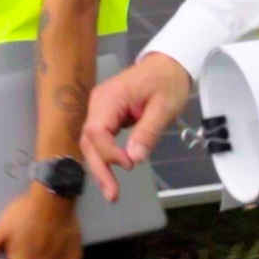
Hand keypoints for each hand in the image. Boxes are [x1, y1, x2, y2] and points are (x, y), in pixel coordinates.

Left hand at [0, 186, 83, 258]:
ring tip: (41, 234)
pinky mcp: (74, 256)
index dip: (6, 256)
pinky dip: (60, 252)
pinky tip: (56, 237)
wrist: (53, 197)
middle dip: (25, 255)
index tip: (10, 240)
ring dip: (42, 255)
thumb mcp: (0, 231)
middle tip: (26, 234)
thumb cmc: (24, 213)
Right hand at [80, 52, 192, 201]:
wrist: (169, 64)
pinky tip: (110, 175)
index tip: (129, 165)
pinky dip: (105, 157)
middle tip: (112, 194)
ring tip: (111, 191)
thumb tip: (134, 158)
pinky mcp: (106, 115)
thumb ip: (147, 132)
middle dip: (99, 168)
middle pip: (89, 140)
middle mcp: (99, 103)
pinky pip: (100, 139)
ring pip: (91, 143)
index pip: (97, 130)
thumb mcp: (163, 107)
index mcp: (110, 97)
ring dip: (100, 167)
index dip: (108, 152)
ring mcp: (101, 109)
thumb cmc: (168, 82)